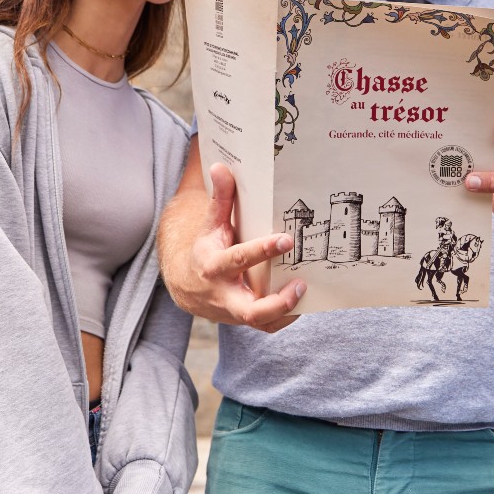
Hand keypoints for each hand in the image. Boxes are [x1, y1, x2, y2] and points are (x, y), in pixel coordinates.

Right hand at [166, 162, 303, 331]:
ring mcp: (235, 313)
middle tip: (300, 282)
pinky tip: (303, 300)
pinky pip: (268, 326)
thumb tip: (221, 167)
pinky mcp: (246, 322)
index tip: (285, 239)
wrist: (189, 287)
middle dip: (277, 302)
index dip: (262, 250)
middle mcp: (224, 294)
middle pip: (250, 310)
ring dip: (286, 310)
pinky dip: (286, 317)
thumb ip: (221, 200)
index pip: (238, 260)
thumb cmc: (206, 250)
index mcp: (214, 267)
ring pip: (261, 322)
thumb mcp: (211, 225)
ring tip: (304, 288)